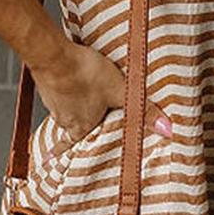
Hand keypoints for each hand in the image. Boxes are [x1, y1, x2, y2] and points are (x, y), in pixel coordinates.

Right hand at [32, 38, 173, 143]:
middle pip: (72, 125)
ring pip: (65, 106)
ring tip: (83, 92)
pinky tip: (71, 75)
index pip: (73, 146)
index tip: (56, 160)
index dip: (68, 151)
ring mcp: (52, 100)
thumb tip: (166, 128)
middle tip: (83, 119)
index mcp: (80, 126)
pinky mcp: (47, 82)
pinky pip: (57, 89)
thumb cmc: (83, 74)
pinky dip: (64, 85)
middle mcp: (63, 118)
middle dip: (79, 123)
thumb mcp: (121, 92)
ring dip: (72, 102)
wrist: (53, 55)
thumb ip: (144, 110)